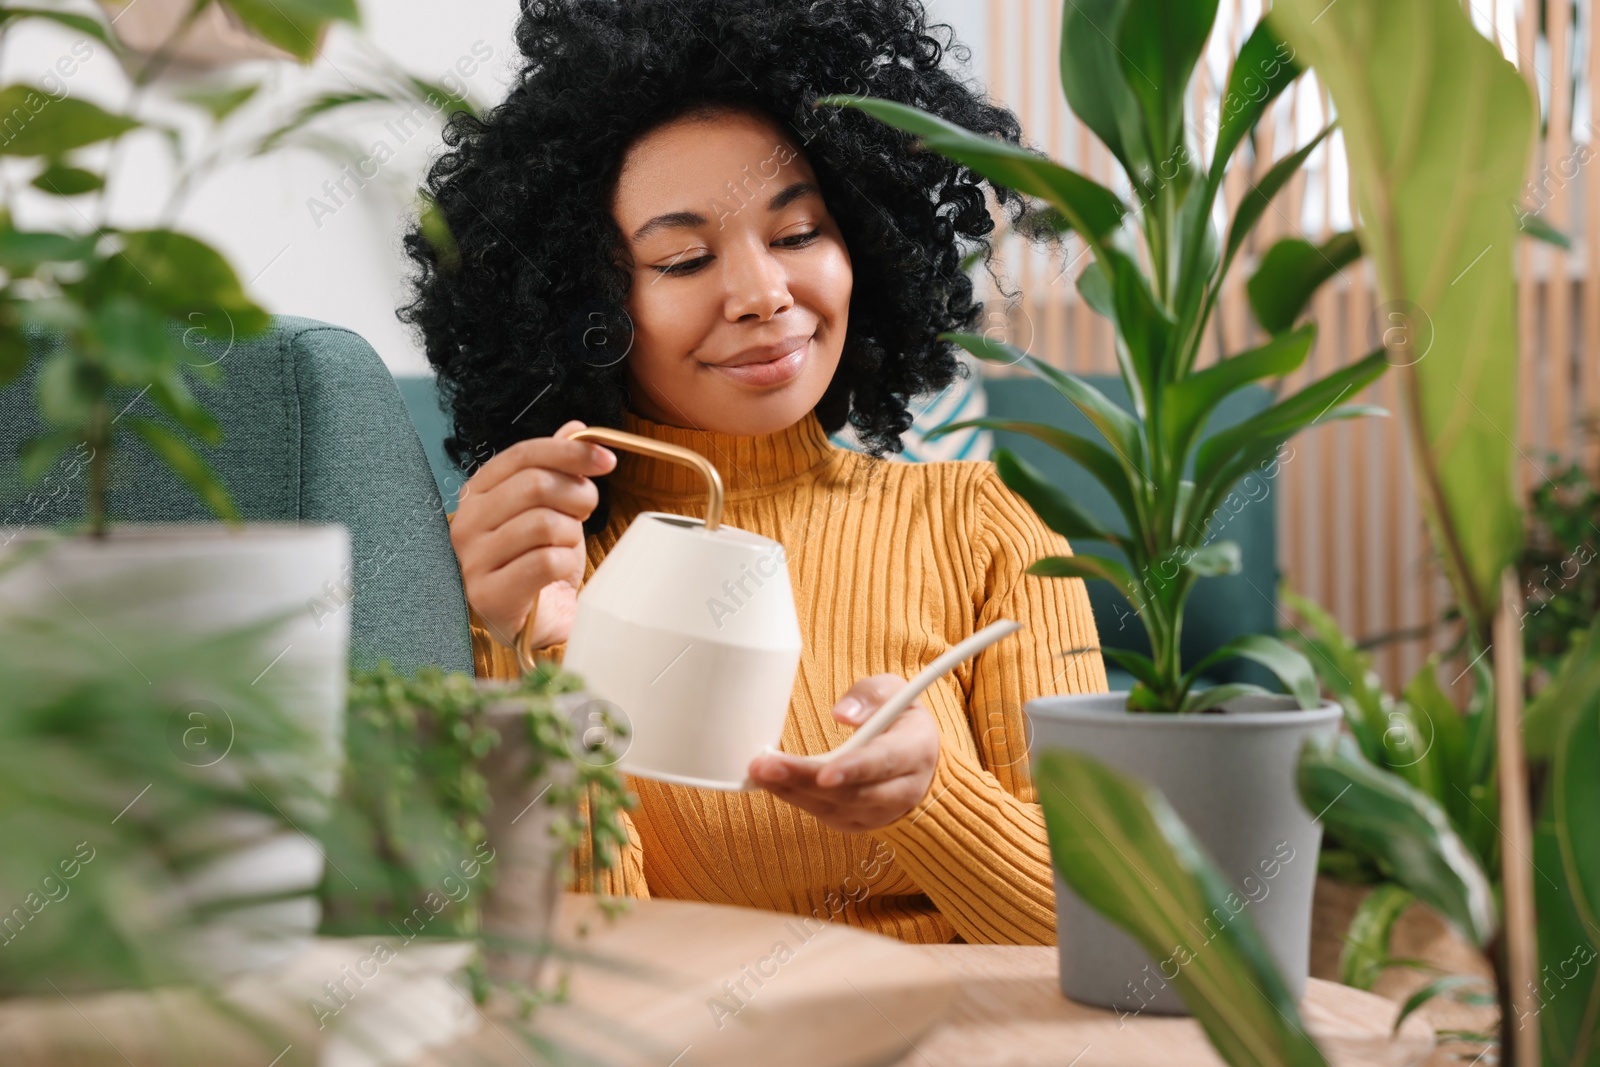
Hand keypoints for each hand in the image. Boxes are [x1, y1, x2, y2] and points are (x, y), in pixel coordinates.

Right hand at [449, 420, 615, 646]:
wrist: (535, 622)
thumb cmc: (539, 563)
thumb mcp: (552, 508)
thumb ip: (556, 469)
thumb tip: (576, 428)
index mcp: (478, 493)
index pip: (523, 454)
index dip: (569, 451)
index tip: (606, 459)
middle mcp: (467, 522)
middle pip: (535, 484)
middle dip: (576, 496)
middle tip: (585, 513)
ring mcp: (472, 560)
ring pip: (544, 523)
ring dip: (571, 534)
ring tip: (566, 546)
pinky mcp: (488, 594)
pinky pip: (545, 562)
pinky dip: (565, 564)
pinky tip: (558, 572)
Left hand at [747, 675, 939, 832]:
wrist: (915, 757)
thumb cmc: (899, 716)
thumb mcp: (894, 691)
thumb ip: (870, 695)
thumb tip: (840, 713)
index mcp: (915, 750)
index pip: (883, 763)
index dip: (853, 769)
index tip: (823, 773)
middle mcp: (903, 788)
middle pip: (851, 792)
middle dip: (805, 780)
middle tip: (766, 766)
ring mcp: (880, 812)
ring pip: (833, 807)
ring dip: (792, 791)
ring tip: (759, 771)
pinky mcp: (858, 822)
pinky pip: (824, 814)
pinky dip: (795, 798)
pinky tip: (772, 782)